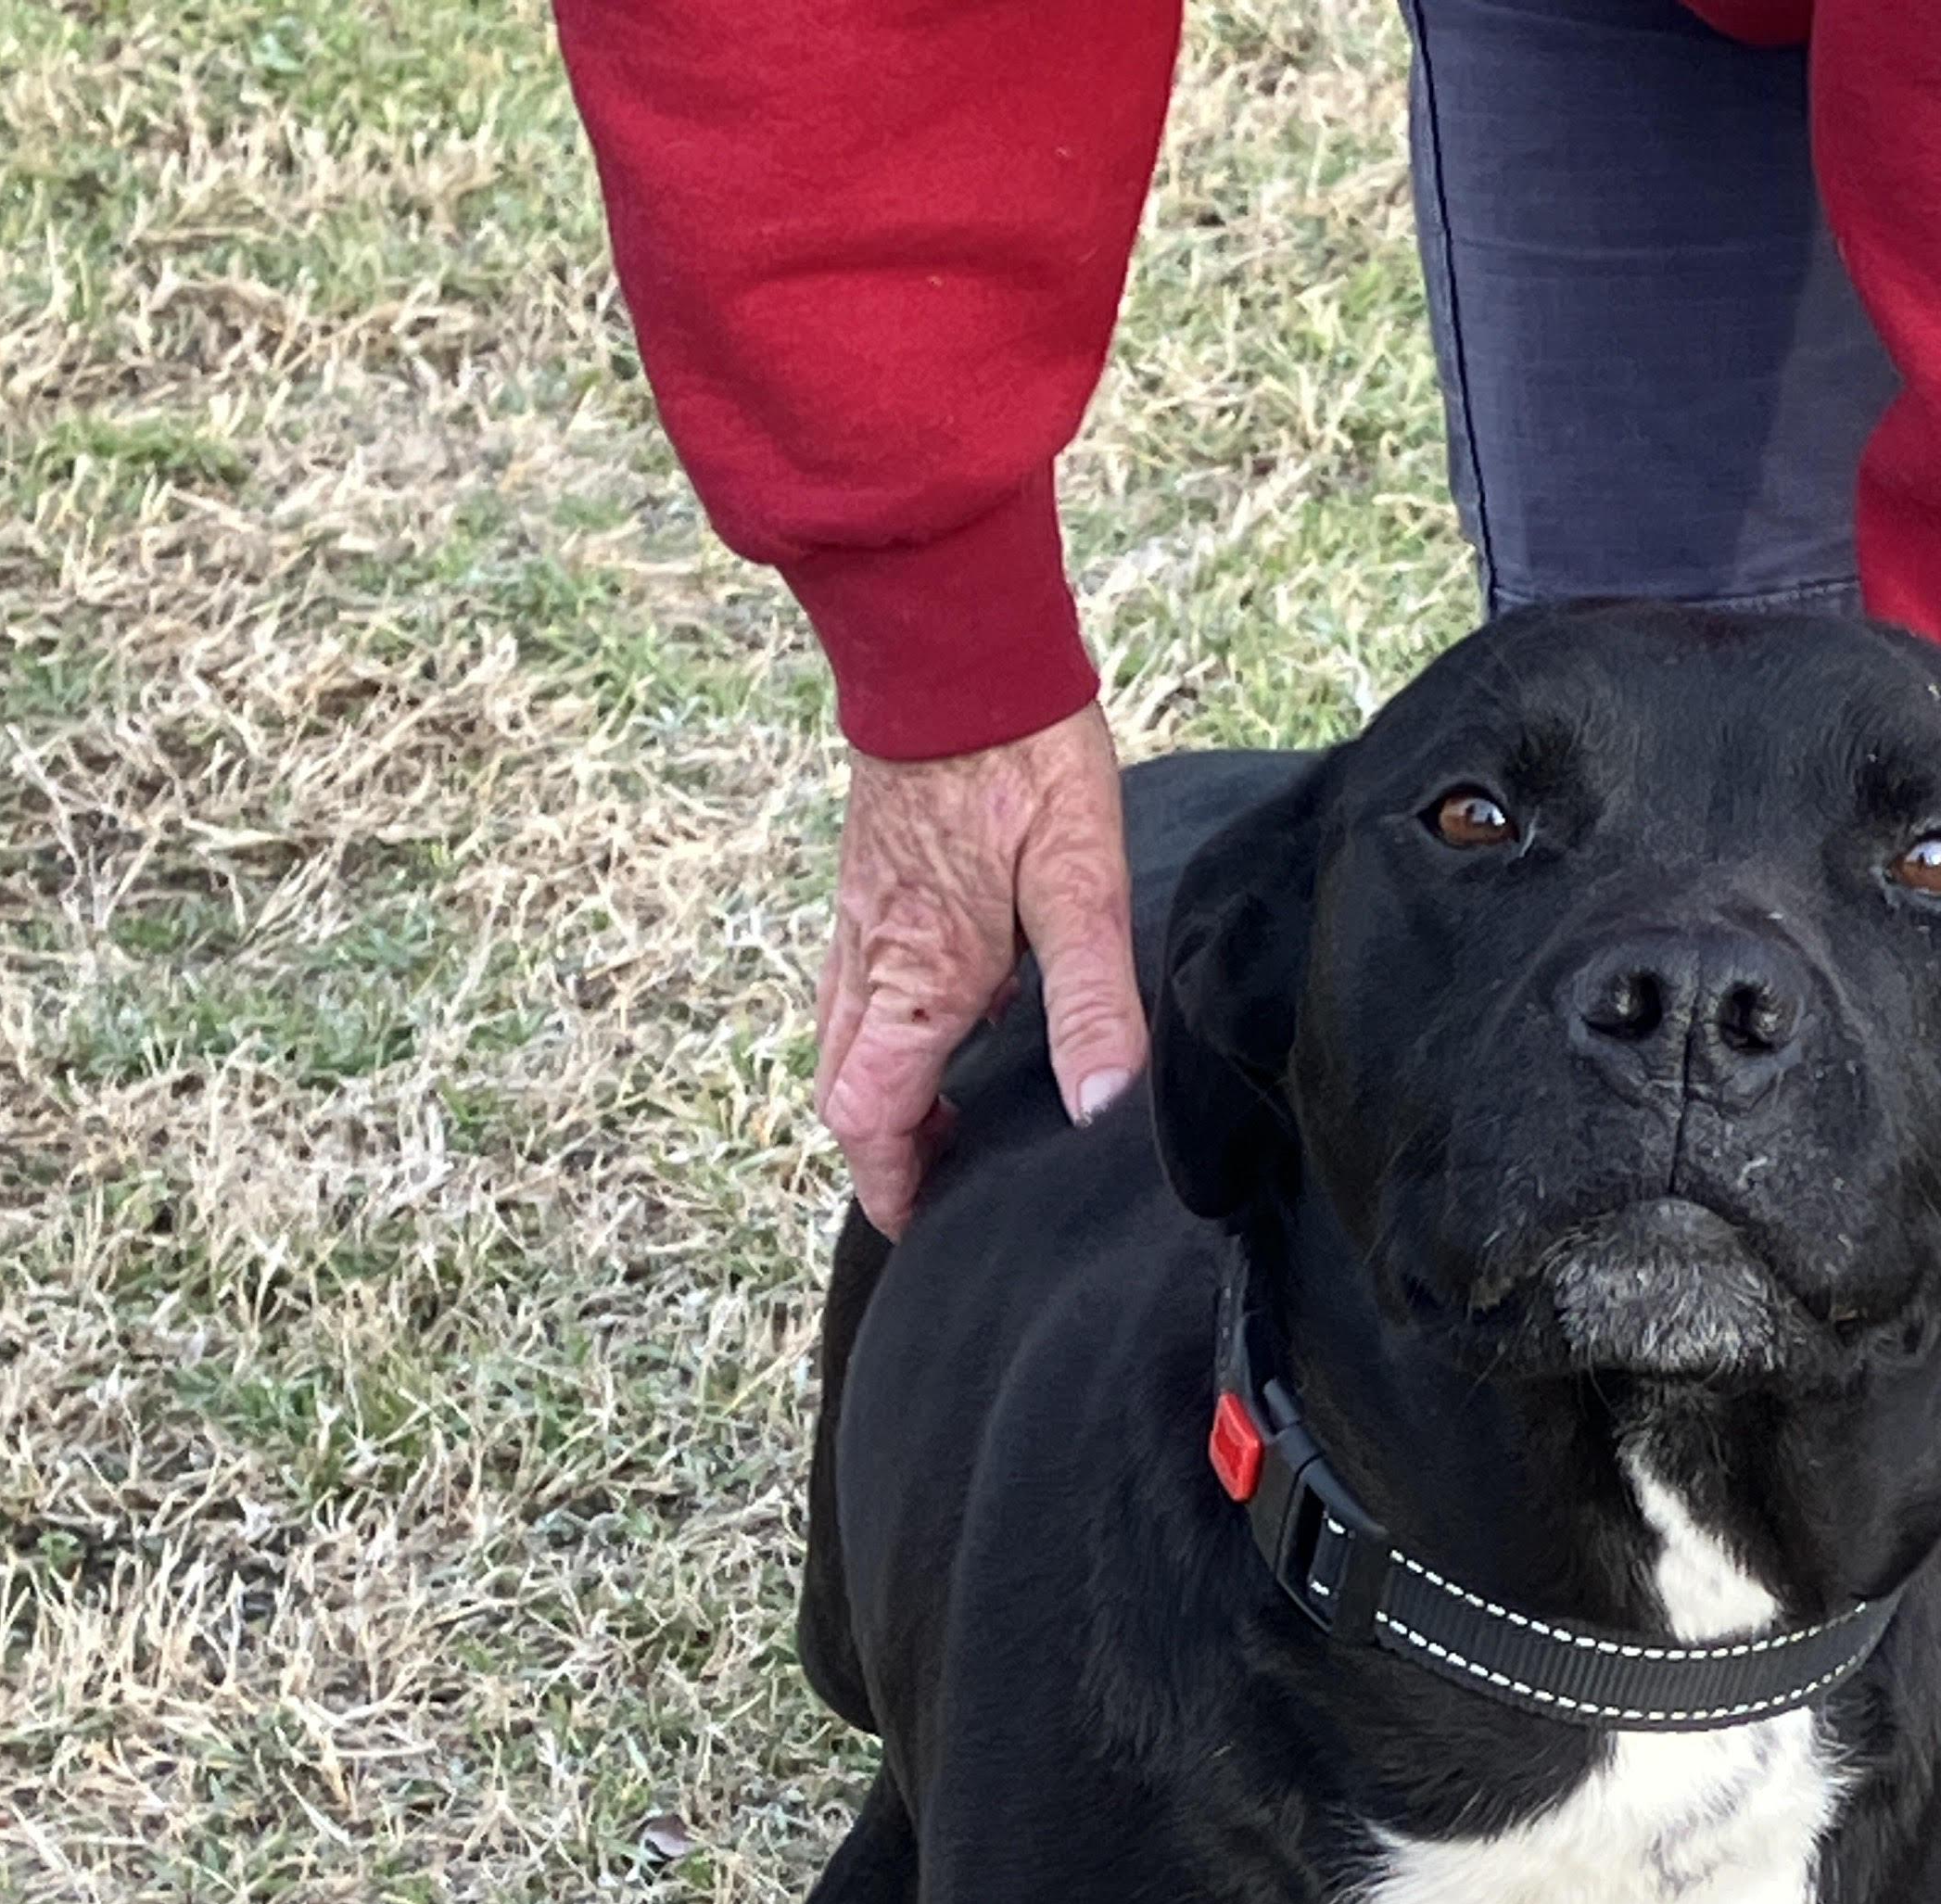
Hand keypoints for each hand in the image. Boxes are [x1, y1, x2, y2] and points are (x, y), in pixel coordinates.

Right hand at [813, 704, 1144, 1233]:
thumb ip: (1091, 1005)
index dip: (890, 1186)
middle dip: (883, 1150)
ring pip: (843, 1038)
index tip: (924, 1223)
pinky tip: (952, 1016)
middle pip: (843, 1089)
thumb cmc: (1022, 758)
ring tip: (947, 1118)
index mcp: (918, 976)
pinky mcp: (867, 882)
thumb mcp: (1082, 885)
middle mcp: (870, 957)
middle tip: (942, 1182)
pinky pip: (855, 986)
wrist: (953, 644)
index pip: (869, 1118)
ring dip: (882, 1092)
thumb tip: (1097, 1111)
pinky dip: (884, 1033)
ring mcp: (858, 917)